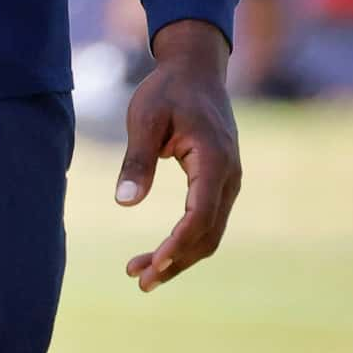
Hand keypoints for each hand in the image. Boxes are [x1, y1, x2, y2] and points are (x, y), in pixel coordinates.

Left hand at [116, 18, 242, 291]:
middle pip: (207, 234)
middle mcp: (228, 177)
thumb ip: (137, 160)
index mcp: (213, 160)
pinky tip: (160, 252)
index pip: (200, 216)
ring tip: (141, 274)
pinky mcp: (220, 184)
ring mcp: (228, 183)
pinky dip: (185, 241)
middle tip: (139, 281)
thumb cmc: (166, 92)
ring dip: (179, 256)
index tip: (152, 266)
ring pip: (209, 233)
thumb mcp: (144, 119)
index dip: (177, 245)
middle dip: (174, 261)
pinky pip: (207, 221)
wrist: (196, 71)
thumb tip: (124, 203)